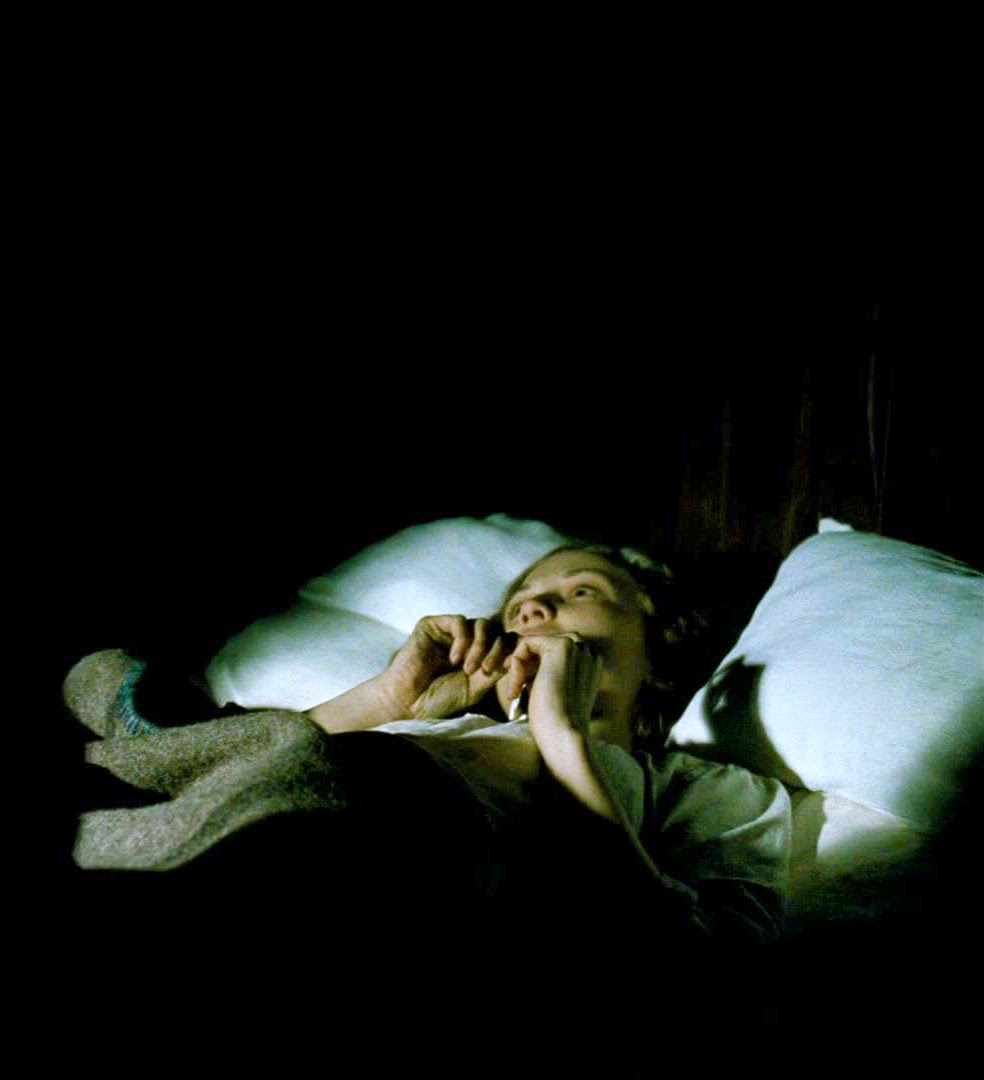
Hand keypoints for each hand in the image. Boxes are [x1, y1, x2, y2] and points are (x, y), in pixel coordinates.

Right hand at [381, 615, 512, 720]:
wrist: (408, 702)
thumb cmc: (440, 698)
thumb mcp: (476, 687)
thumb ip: (496, 670)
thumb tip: (518, 656)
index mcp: (480, 655)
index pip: (506, 643)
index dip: (512, 653)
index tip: (509, 673)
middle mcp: (468, 640)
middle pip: (497, 632)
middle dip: (496, 651)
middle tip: (484, 671)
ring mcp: (451, 632)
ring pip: (482, 624)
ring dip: (480, 646)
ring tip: (468, 668)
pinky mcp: (434, 624)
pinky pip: (460, 621)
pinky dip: (463, 639)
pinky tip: (454, 658)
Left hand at [499, 634, 603, 735]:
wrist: (562, 735)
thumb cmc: (554, 723)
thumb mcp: (550, 690)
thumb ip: (543, 671)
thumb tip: (521, 657)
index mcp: (589, 663)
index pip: (549, 655)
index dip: (530, 670)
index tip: (519, 691)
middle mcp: (587, 650)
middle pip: (540, 647)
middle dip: (523, 666)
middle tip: (513, 690)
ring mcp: (578, 646)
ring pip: (532, 645)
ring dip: (518, 668)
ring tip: (513, 694)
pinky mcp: (562, 645)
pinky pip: (526, 644)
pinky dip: (516, 665)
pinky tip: (515, 689)